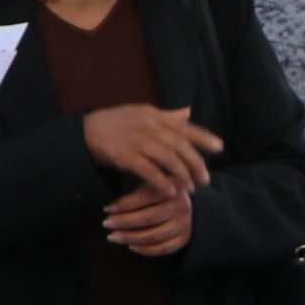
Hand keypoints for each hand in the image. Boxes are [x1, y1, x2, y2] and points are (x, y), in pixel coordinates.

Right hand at [83, 103, 222, 191]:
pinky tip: (171, 191)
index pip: (184, 126)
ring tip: (191, 188)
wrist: (84, 132)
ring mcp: (137, 140)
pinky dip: (162, 182)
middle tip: (206, 179)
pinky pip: (149, 171)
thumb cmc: (116, 123)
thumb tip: (189, 112)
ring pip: (168, 158)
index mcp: (154, 115)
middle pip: (180, 145)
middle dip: (196, 163)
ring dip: (182, 175)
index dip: (203, 137)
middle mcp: (148, 125)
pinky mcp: (125, 156)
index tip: (219, 147)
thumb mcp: (142, 114)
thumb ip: (167, 116)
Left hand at [103, 180, 195, 257]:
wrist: (192, 206)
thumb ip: (136, 195)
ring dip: (130, 238)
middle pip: (148, 218)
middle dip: (124, 222)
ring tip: (113, 237)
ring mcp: (184, 224)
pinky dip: (145, 250)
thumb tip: (110, 209)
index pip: (144, 198)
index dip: (124, 205)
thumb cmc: (164, 194)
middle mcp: (181, 206)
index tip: (106, 209)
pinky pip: (163, 248)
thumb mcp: (154, 186)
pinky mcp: (184, 239)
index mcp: (172, 188)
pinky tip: (131, 246)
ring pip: (154, 235)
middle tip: (106, 224)